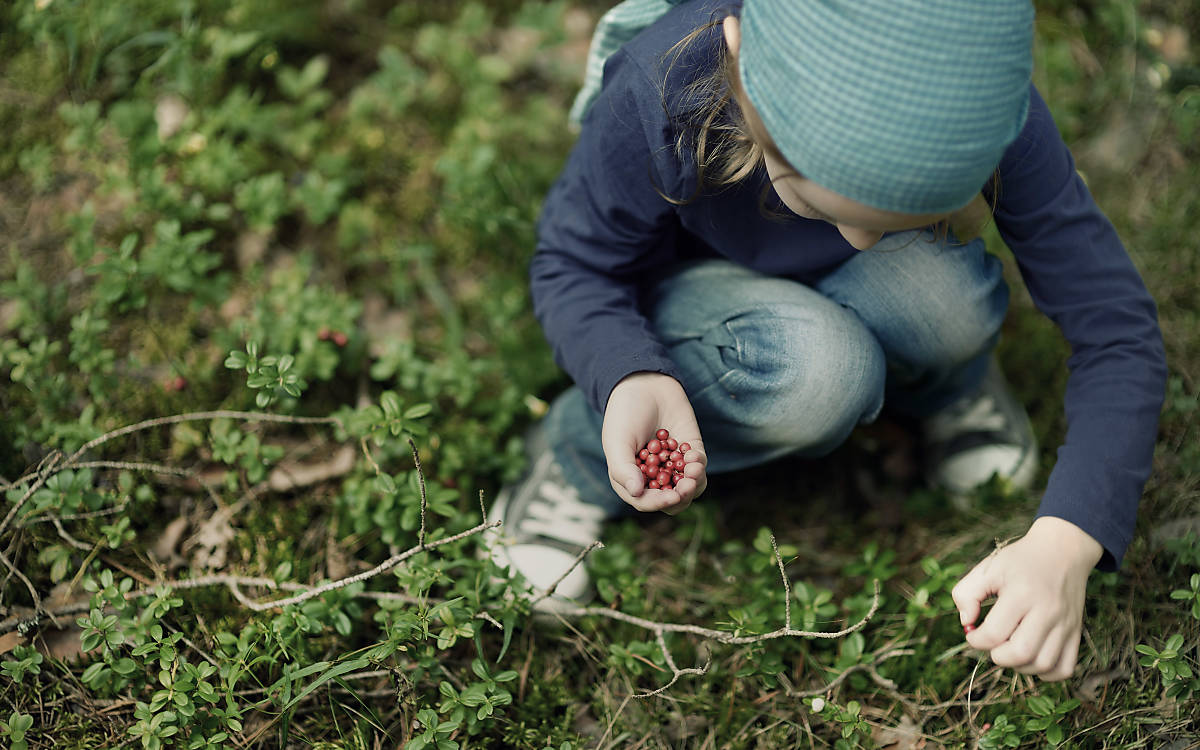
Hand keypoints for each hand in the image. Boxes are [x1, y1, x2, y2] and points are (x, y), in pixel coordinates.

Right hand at [602, 372, 707, 513]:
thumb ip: (623, 469)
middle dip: (680, 497)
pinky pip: (699, 468)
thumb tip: (637, 493)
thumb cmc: (624, 414)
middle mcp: (654, 476)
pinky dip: (699, 465)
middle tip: (686, 487)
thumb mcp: (617, 441)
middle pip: (671, 501)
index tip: (670, 497)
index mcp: (631, 479)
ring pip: (689, 489)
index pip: (645, 501)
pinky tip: (691, 454)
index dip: (658, 503)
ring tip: (693, 468)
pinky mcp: (690, 451)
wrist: (644, 384)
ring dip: (694, 484)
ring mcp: (673, 465)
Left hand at [952, 516, 1102, 680]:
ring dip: (1020, 666)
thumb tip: (966, 623)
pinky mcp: (1077, 632)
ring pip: (1043, 665)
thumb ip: (966, 593)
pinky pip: (1064, 668)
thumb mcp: (988, 568)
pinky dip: (1045, 672)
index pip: (994, 633)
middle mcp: (1047, 611)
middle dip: (997, 656)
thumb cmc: (1020, 560)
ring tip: (1010, 649)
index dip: (975, 640)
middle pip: (1021, 653)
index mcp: (1021, 594)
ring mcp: (1065, 624)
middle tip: (992, 643)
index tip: (973, 633)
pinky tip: (1031, 657)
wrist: (1063, 551)